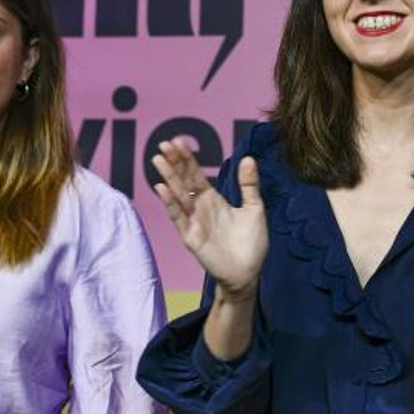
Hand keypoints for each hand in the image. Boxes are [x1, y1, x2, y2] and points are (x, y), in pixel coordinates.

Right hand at [152, 138, 267, 298]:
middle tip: (164, 143)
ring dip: (168, 177)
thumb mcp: (255, 208)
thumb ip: (249, 185)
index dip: (187, 158)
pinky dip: (170, 202)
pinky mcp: (191, 237)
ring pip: (178, 195)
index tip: (178, 141)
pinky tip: (161, 188)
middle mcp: (200, 208)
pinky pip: (179, 217)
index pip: (196, 174)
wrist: (249, 273)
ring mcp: (193, 221)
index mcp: (213, 199)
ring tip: (158, 159)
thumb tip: (248, 158)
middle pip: (184, 180)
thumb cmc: (252, 243)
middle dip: (174, 162)